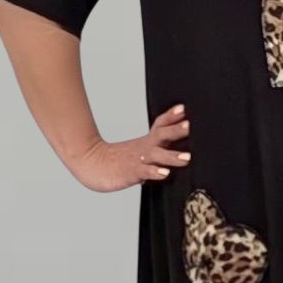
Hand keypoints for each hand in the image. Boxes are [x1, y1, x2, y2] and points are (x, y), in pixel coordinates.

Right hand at [69, 103, 192, 192]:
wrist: (92, 164)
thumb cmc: (120, 159)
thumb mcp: (143, 149)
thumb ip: (161, 147)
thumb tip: (179, 140)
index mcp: (148, 141)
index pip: (161, 124)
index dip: (172, 116)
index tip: (183, 109)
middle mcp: (145, 148)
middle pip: (161, 134)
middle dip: (176, 130)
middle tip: (189, 126)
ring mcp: (138, 160)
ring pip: (156, 155)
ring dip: (172, 156)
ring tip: (186, 157)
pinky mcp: (131, 173)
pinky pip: (144, 172)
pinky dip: (154, 172)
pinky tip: (164, 173)